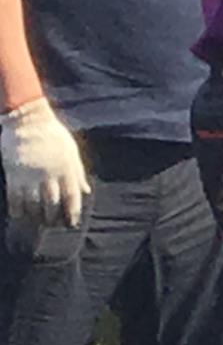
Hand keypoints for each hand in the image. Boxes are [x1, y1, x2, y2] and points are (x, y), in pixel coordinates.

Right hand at [5, 100, 85, 238]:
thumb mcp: (71, 151)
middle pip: (52, 204)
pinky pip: (14, 197)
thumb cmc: (52, 134)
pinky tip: (19, 215)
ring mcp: (30, 175)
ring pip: (33, 204)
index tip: (72, 224)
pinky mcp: (14, 173)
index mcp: (66, 169)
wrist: (27, 119)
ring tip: (37, 222)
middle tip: (52, 225)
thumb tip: (86, 191)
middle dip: (53, 218)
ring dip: (35, 217)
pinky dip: (17, 209)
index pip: (72, 197)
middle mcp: (49, 175)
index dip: (72, 213)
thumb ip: (78, 172)